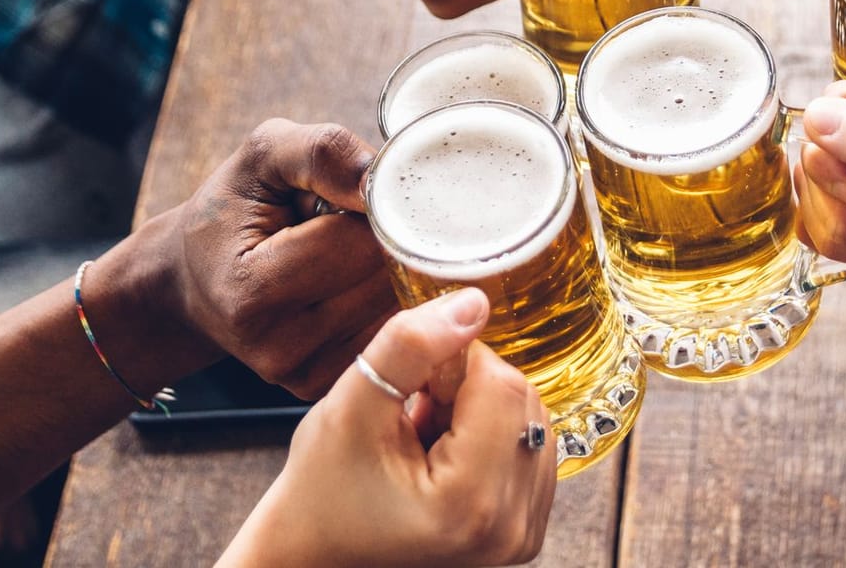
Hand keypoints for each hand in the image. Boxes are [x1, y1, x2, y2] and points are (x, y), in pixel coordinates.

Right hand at [105, 120, 396, 398]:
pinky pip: (389, 335)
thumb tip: (382, 178)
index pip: (360, 243)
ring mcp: (304, 373)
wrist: (193, 279)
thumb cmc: (232, 211)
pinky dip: (383, 302)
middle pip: (385, 280)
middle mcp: (279, 346)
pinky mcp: (325, 385)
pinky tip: (349, 283)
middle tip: (349, 222)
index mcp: (253, 290)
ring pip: (396, 309)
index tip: (359, 192)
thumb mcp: (262, 157)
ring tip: (343, 254)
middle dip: (386, 239)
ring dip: (387, 271)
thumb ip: (323, 153)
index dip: (376, 207)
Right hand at [220, 289, 556, 567]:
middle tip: (413, 410)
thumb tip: (472, 302)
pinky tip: (444, 452)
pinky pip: (530, 451)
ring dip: (481, 411)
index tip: (413, 381)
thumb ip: (410, 346)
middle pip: (523, 401)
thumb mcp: (351, 406)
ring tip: (425, 435)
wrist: (315, 553)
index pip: (502, 384)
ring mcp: (521, 537)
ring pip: (530, 421)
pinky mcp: (524, 533)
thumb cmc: (323, 490)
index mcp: (470, 503)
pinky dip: (490, 438)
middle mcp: (510, 529)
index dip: (456, 362)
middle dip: (469, 388)